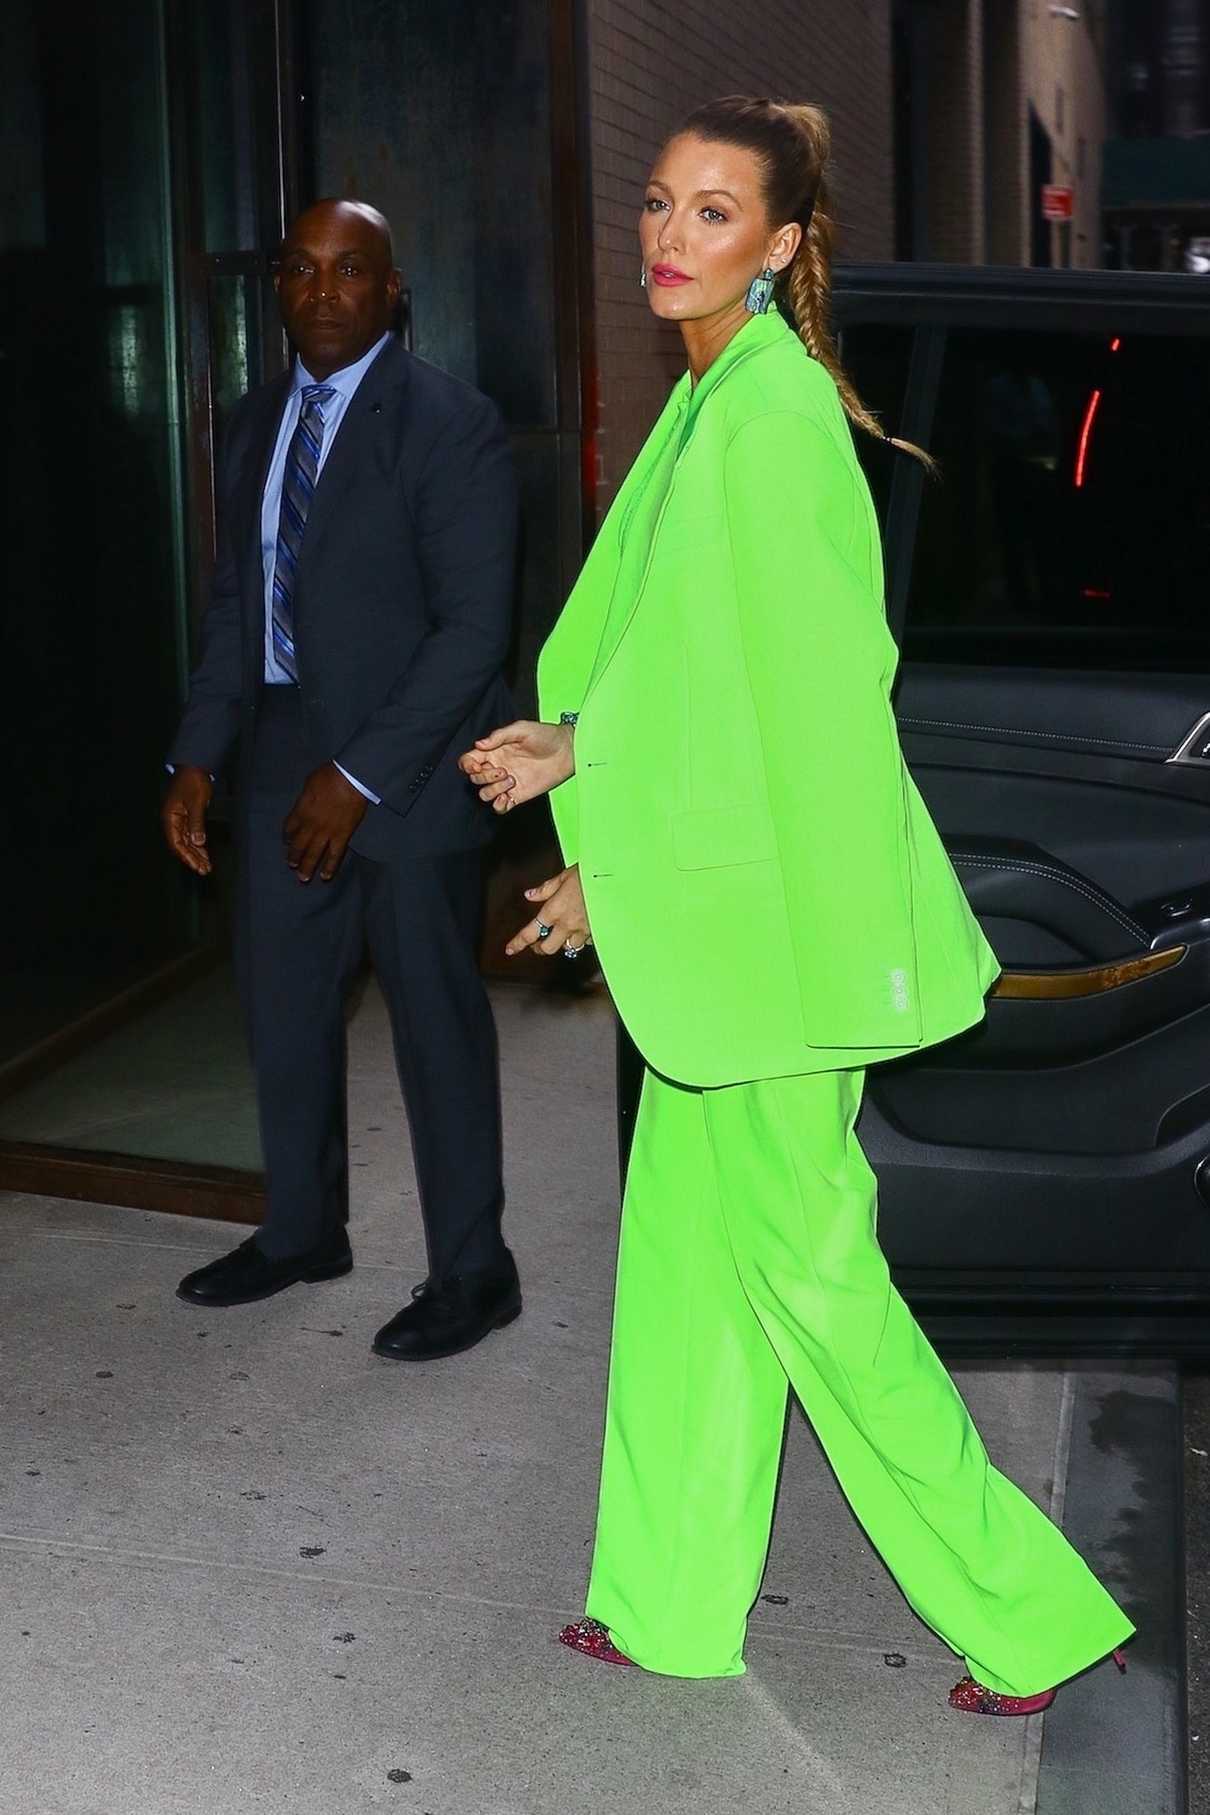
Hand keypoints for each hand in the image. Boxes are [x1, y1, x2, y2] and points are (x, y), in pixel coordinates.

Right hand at [162, 766, 212, 876]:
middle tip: (204, 870)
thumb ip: (196, 822)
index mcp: (170, 817)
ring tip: (206, 866)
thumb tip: (198, 842)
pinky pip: (191, 834)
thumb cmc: (194, 781)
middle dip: (192, 858)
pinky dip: (198, 843)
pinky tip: (204, 853)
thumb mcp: (197, 802)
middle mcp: (172, 820)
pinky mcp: (186, 816)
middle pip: (181, 844)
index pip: (176, 843)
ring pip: (186, 841)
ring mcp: (179, 818)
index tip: (197, 867)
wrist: (196, 765)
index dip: (186, 856)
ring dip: (196, 853)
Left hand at [283, 763, 368, 882]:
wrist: (350, 780)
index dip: (287, 835)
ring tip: (303, 878)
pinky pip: (335, 855)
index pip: (289, 828)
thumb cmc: (329, 776)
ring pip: (314, 854)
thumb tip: (305, 804)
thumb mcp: (309, 783)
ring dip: (307, 867)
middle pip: (298, 845)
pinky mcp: (342, 836)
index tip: (286, 840)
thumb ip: (305, 799)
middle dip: (294, 856)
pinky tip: (325, 876)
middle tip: (291, 865)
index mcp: (300, 811)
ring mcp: (326, 833)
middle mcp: (310, 826)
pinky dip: (330, 866)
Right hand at [459, 719, 573, 813]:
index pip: (468, 761)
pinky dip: (499, 805)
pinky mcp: (517, 795)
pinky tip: (508, 797)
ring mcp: (506, 783)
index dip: (467, 765)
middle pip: (475, 779)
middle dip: (485, 777)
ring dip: (494, 790)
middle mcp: (497, 767)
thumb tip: (479, 744)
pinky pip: (499, 807)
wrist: (566, 751)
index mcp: (494, 751)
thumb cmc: (545, 736)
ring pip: (484, 794)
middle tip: (504, 770)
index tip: (477, 765)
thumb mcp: (521, 729)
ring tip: (512, 780)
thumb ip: (499, 736)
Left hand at [506, 864, 592, 958]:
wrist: (614, 880)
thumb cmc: (589, 874)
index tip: (510, 949)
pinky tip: (581, 930)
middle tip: (539, 943)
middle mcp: (567, 924)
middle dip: (541, 948)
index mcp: (554, 910)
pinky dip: (581, 939)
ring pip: (568, 948)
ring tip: (561, 935)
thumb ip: (545, 889)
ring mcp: (583, 930)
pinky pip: (586, 942)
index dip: (518, 943)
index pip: (530, 932)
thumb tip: (530, 895)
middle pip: (548, 948)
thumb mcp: (563, 877)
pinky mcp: (597, 931)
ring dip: (562, 943)